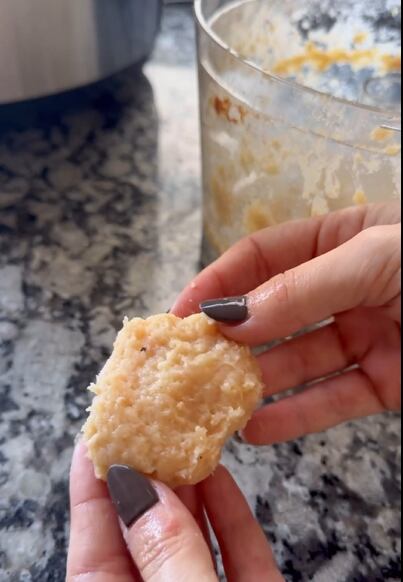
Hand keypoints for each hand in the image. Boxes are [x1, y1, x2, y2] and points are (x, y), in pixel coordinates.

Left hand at [67, 442, 282, 581]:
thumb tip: (142, 489)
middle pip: (145, 530)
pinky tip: (222, 475)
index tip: (96, 434)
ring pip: (192, 538)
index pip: (94, 539)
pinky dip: (230, 513)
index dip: (93, 483)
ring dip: (191, 487)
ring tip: (187, 435)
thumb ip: (165, 553)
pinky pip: (237, 552)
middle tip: (152, 421)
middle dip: (149, 475)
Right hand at [173, 203, 400, 444]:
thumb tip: (232, 318)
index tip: (181, 315)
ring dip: (257, 381)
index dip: (219, 281)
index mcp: (340, 240)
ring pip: (298, 360)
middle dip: (232, 337)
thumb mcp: (374, 257)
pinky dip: (297, 416)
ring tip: (215, 402)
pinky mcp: (386, 382)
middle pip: (274, 312)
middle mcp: (345, 288)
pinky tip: (258, 429)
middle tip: (191, 365)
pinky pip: (334, 399)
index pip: (263, 255)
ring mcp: (366, 336)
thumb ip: (304, 287)